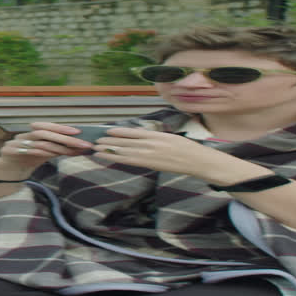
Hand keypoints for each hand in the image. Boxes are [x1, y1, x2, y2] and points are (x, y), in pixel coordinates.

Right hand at [0, 121, 91, 176]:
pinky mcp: (8, 152)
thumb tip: (81, 147)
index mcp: (31, 134)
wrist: (8, 172)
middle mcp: (24, 136)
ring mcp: (15, 143)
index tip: (78, 131)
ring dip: (56, 146)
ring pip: (38, 141)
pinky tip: (53, 154)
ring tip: (70, 151)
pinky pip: (27, 151)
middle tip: (80, 143)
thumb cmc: (28, 160)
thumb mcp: (44, 154)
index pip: (46, 126)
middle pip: (44, 132)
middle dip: (63, 137)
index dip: (61, 127)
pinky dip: (41, 152)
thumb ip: (59, 149)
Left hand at [88, 127, 261, 182]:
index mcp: (157, 135)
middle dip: (109, 141)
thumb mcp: (170, 137)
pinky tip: (108, 157)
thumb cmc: (186, 149)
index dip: (118, 132)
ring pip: (125, 152)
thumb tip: (138, 138)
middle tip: (95, 140)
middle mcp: (152, 144)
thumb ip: (154, 138)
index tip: (107, 130)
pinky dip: (117, 159)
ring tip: (96, 148)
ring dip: (109, 150)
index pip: (133, 132)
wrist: (200, 162)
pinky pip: (131, 162)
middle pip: (126, 142)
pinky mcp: (152, 165)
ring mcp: (152, 155)